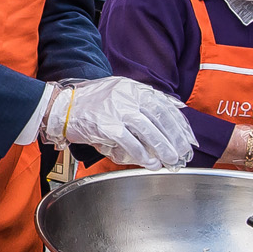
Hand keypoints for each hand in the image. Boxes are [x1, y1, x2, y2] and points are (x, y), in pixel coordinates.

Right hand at [41, 77, 195, 167]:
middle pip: (161, 118)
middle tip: (184, 153)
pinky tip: (149, 163)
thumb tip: (176, 108)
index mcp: (134, 88)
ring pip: (149, 131)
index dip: (180, 124)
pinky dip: (142, 155)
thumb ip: (145, 99)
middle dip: (176, 138)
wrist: (63, 107)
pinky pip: (130, 142)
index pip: (165, 105)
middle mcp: (128, 96)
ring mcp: (117, 110)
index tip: (189, 138)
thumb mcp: (121, 91)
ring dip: (163, 148)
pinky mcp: (106, 125)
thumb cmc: (92, 103)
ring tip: (171, 161)